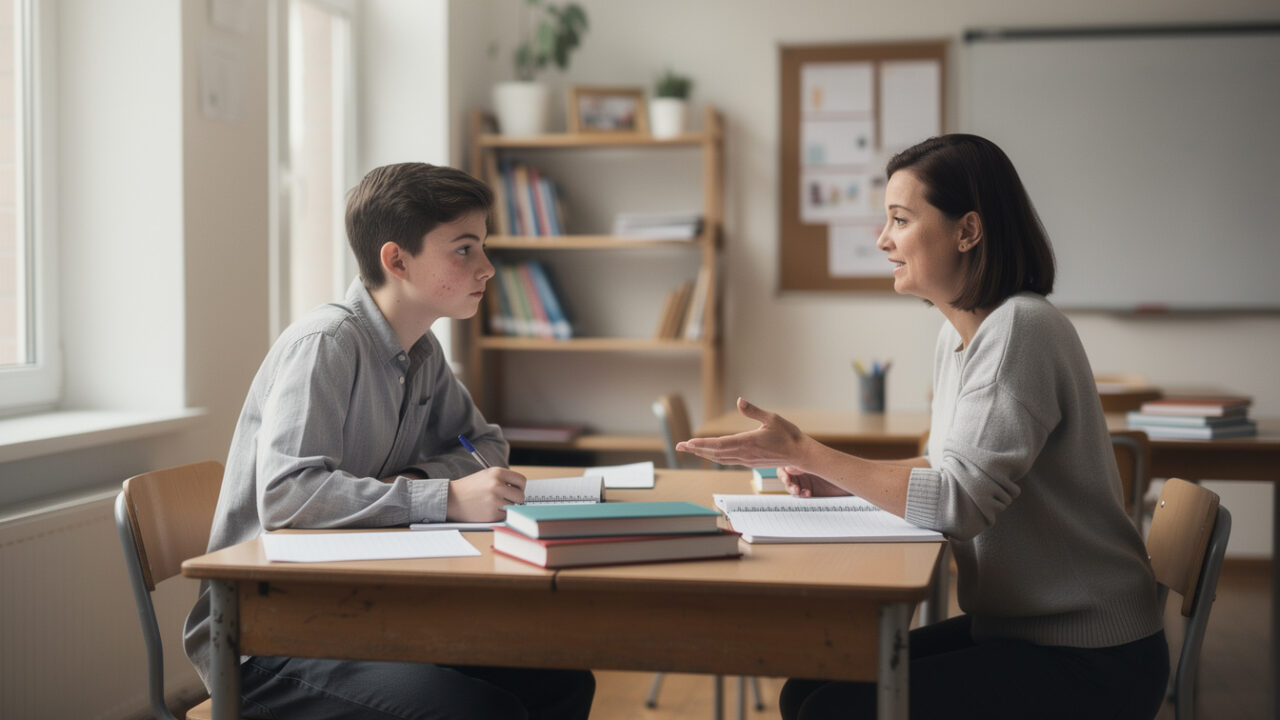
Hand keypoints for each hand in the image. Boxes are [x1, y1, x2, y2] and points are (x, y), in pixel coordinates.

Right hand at [446, 468, 526, 521]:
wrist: (450, 499)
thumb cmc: (469, 488)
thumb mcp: (486, 475)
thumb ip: (503, 479)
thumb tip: (522, 489)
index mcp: (497, 472)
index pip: (521, 481)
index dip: (520, 487)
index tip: (515, 490)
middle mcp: (497, 485)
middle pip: (520, 496)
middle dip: (515, 499)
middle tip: (505, 500)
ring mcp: (494, 500)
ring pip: (513, 507)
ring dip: (506, 507)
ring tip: (492, 504)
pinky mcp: (491, 515)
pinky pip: (504, 516)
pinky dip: (499, 515)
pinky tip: (488, 510)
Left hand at [674, 397, 809, 467]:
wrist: (800, 453)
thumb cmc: (788, 434)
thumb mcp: (771, 418)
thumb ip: (753, 410)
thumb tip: (739, 400)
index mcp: (747, 442)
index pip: (719, 445)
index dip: (702, 444)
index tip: (688, 443)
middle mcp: (744, 454)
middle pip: (715, 453)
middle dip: (696, 450)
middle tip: (679, 446)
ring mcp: (746, 460)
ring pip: (720, 458)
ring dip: (704, 454)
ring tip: (690, 449)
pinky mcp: (749, 462)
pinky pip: (728, 460)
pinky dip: (715, 457)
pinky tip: (710, 454)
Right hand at [779, 466, 847, 497]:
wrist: (854, 485)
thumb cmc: (842, 471)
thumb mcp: (823, 466)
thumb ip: (806, 465)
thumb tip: (789, 467)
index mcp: (805, 462)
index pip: (787, 465)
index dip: (783, 471)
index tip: (786, 475)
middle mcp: (804, 472)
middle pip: (787, 476)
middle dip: (787, 481)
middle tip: (792, 486)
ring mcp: (807, 484)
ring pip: (791, 487)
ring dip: (792, 489)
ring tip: (799, 491)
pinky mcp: (812, 495)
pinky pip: (800, 496)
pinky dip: (801, 495)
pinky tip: (807, 494)